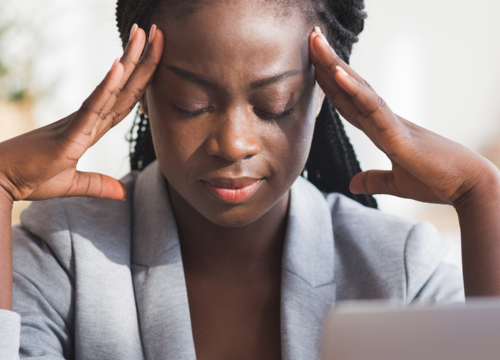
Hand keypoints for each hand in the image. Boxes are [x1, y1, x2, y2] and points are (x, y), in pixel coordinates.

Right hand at [0, 24, 163, 202]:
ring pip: (112, 90)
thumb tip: (122, 193)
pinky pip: (92, 106)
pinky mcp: (69, 133)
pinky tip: (119, 67)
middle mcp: (89, 120)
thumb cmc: (30, 178)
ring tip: (144, 35)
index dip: (143, 79)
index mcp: (92, 129)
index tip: (155, 57)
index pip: (125, 100)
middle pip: (125, 88)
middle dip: (144, 60)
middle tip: (158, 32)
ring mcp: (80, 123)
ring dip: (130, 61)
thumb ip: (98, 184)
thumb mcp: (72, 184)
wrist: (1, 182)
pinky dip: (106, 87)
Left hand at [309, 27, 498, 206]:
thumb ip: (374, 180)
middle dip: (327, 63)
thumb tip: (352, 184)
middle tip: (311, 36)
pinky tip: (336, 72)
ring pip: (357, 89)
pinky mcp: (397, 132)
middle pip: (349, 87)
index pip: (348, 102)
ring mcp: (390, 122)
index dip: (329, 84)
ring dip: (334, 64)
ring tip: (316, 41)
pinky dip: (354, 89)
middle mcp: (383, 120)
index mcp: (381, 130)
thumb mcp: (396, 183)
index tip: (313, 64)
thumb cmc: (436, 181)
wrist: (466, 187)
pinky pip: (372, 106)